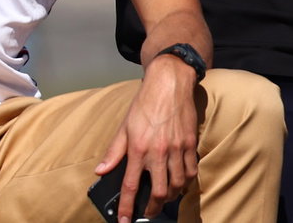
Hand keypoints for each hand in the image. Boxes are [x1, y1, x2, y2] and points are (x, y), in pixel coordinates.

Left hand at [93, 55, 200, 220]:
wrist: (170, 83)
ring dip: (170, 197)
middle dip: (152, 208)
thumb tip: (101, 170)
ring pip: (177, 185)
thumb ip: (114, 151)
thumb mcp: (125, 126)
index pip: (130, 185)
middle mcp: (159, 151)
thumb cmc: (145, 103)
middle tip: (148, 213)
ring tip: (163, 199)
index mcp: (138, 148)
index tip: (124, 221)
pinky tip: (180, 184)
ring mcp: (177, 149)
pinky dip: (186, 183)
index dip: (126, 207)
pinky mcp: (191, 144)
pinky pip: (191, 171)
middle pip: (158, 192)